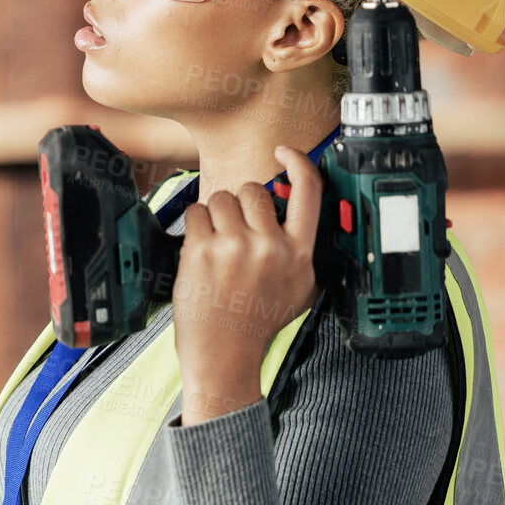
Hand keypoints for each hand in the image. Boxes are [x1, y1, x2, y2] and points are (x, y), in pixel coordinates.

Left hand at [174, 146, 322, 426]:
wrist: (225, 353)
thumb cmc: (257, 321)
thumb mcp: (298, 287)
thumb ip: (297, 250)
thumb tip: (288, 211)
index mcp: (299, 253)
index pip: (310, 192)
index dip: (299, 162)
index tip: (285, 151)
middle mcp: (270, 247)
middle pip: (253, 190)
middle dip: (239, 202)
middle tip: (234, 228)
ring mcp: (235, 247)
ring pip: (221, 197)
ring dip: (214, 213)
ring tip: (216, 243)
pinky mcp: (203, 251)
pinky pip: (196, 212)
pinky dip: (195, 224)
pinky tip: (200, 249)